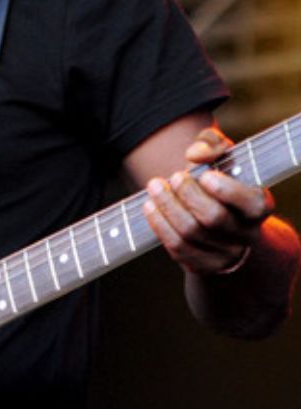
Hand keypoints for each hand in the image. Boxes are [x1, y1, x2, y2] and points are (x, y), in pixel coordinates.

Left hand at [142, 126, 274, 275]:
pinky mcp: (204, 264)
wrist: (221, 220)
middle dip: (188, 195)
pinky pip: (178, 248)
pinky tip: (150, 206)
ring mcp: (226, 253)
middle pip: (214, 218)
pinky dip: (160, 225)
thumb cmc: (222, 180)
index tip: (205, 175)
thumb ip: (212, 143)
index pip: (253, 204)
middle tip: (174, 177)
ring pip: (191, 233)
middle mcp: (246, 233)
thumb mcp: (223, 155)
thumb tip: (195, 154)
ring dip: (167, 207)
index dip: (228, 191)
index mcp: (259, 206)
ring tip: (155, 186)